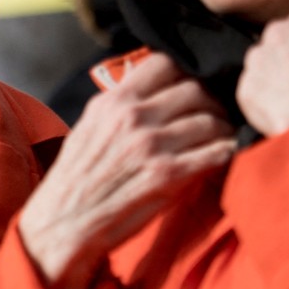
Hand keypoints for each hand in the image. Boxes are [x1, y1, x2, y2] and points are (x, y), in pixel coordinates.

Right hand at [20, 53, 235, 288]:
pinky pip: (215, 153)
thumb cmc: (76, 180)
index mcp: (112, 103)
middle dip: (213, 101)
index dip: (186, 71)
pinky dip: (226, 151)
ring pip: (210, 121)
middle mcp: (132, 118)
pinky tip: (223, 156)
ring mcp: (151, 147)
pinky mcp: (168, 176)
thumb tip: (151, 89)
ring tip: (222, 136)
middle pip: (195, 90)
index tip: (192, 85)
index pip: (164, 63)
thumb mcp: (87, 129)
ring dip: (224, 128)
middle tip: (217, 114)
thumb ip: (118, 107)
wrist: (63, 225)